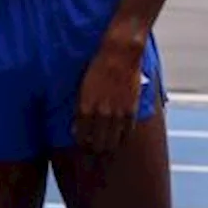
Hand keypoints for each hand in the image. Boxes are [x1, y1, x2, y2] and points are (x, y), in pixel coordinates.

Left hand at [73, 35, 144, 152]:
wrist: (118, 55)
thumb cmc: (96, 68)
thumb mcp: (82, 89)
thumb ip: (80, 110)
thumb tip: (75, 130)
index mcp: (85, 107)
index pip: (81, 137)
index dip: (81, 144)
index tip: (82, 146)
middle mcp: (100, 114)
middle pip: (97, 144)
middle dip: (94, 150)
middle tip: (94, 153)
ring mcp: (117, 113)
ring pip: (113, 141)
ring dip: (109, 147)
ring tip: (106, 149)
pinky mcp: (131, 110)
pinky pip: (127, 132)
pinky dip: (123, 137)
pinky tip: (120, 138)